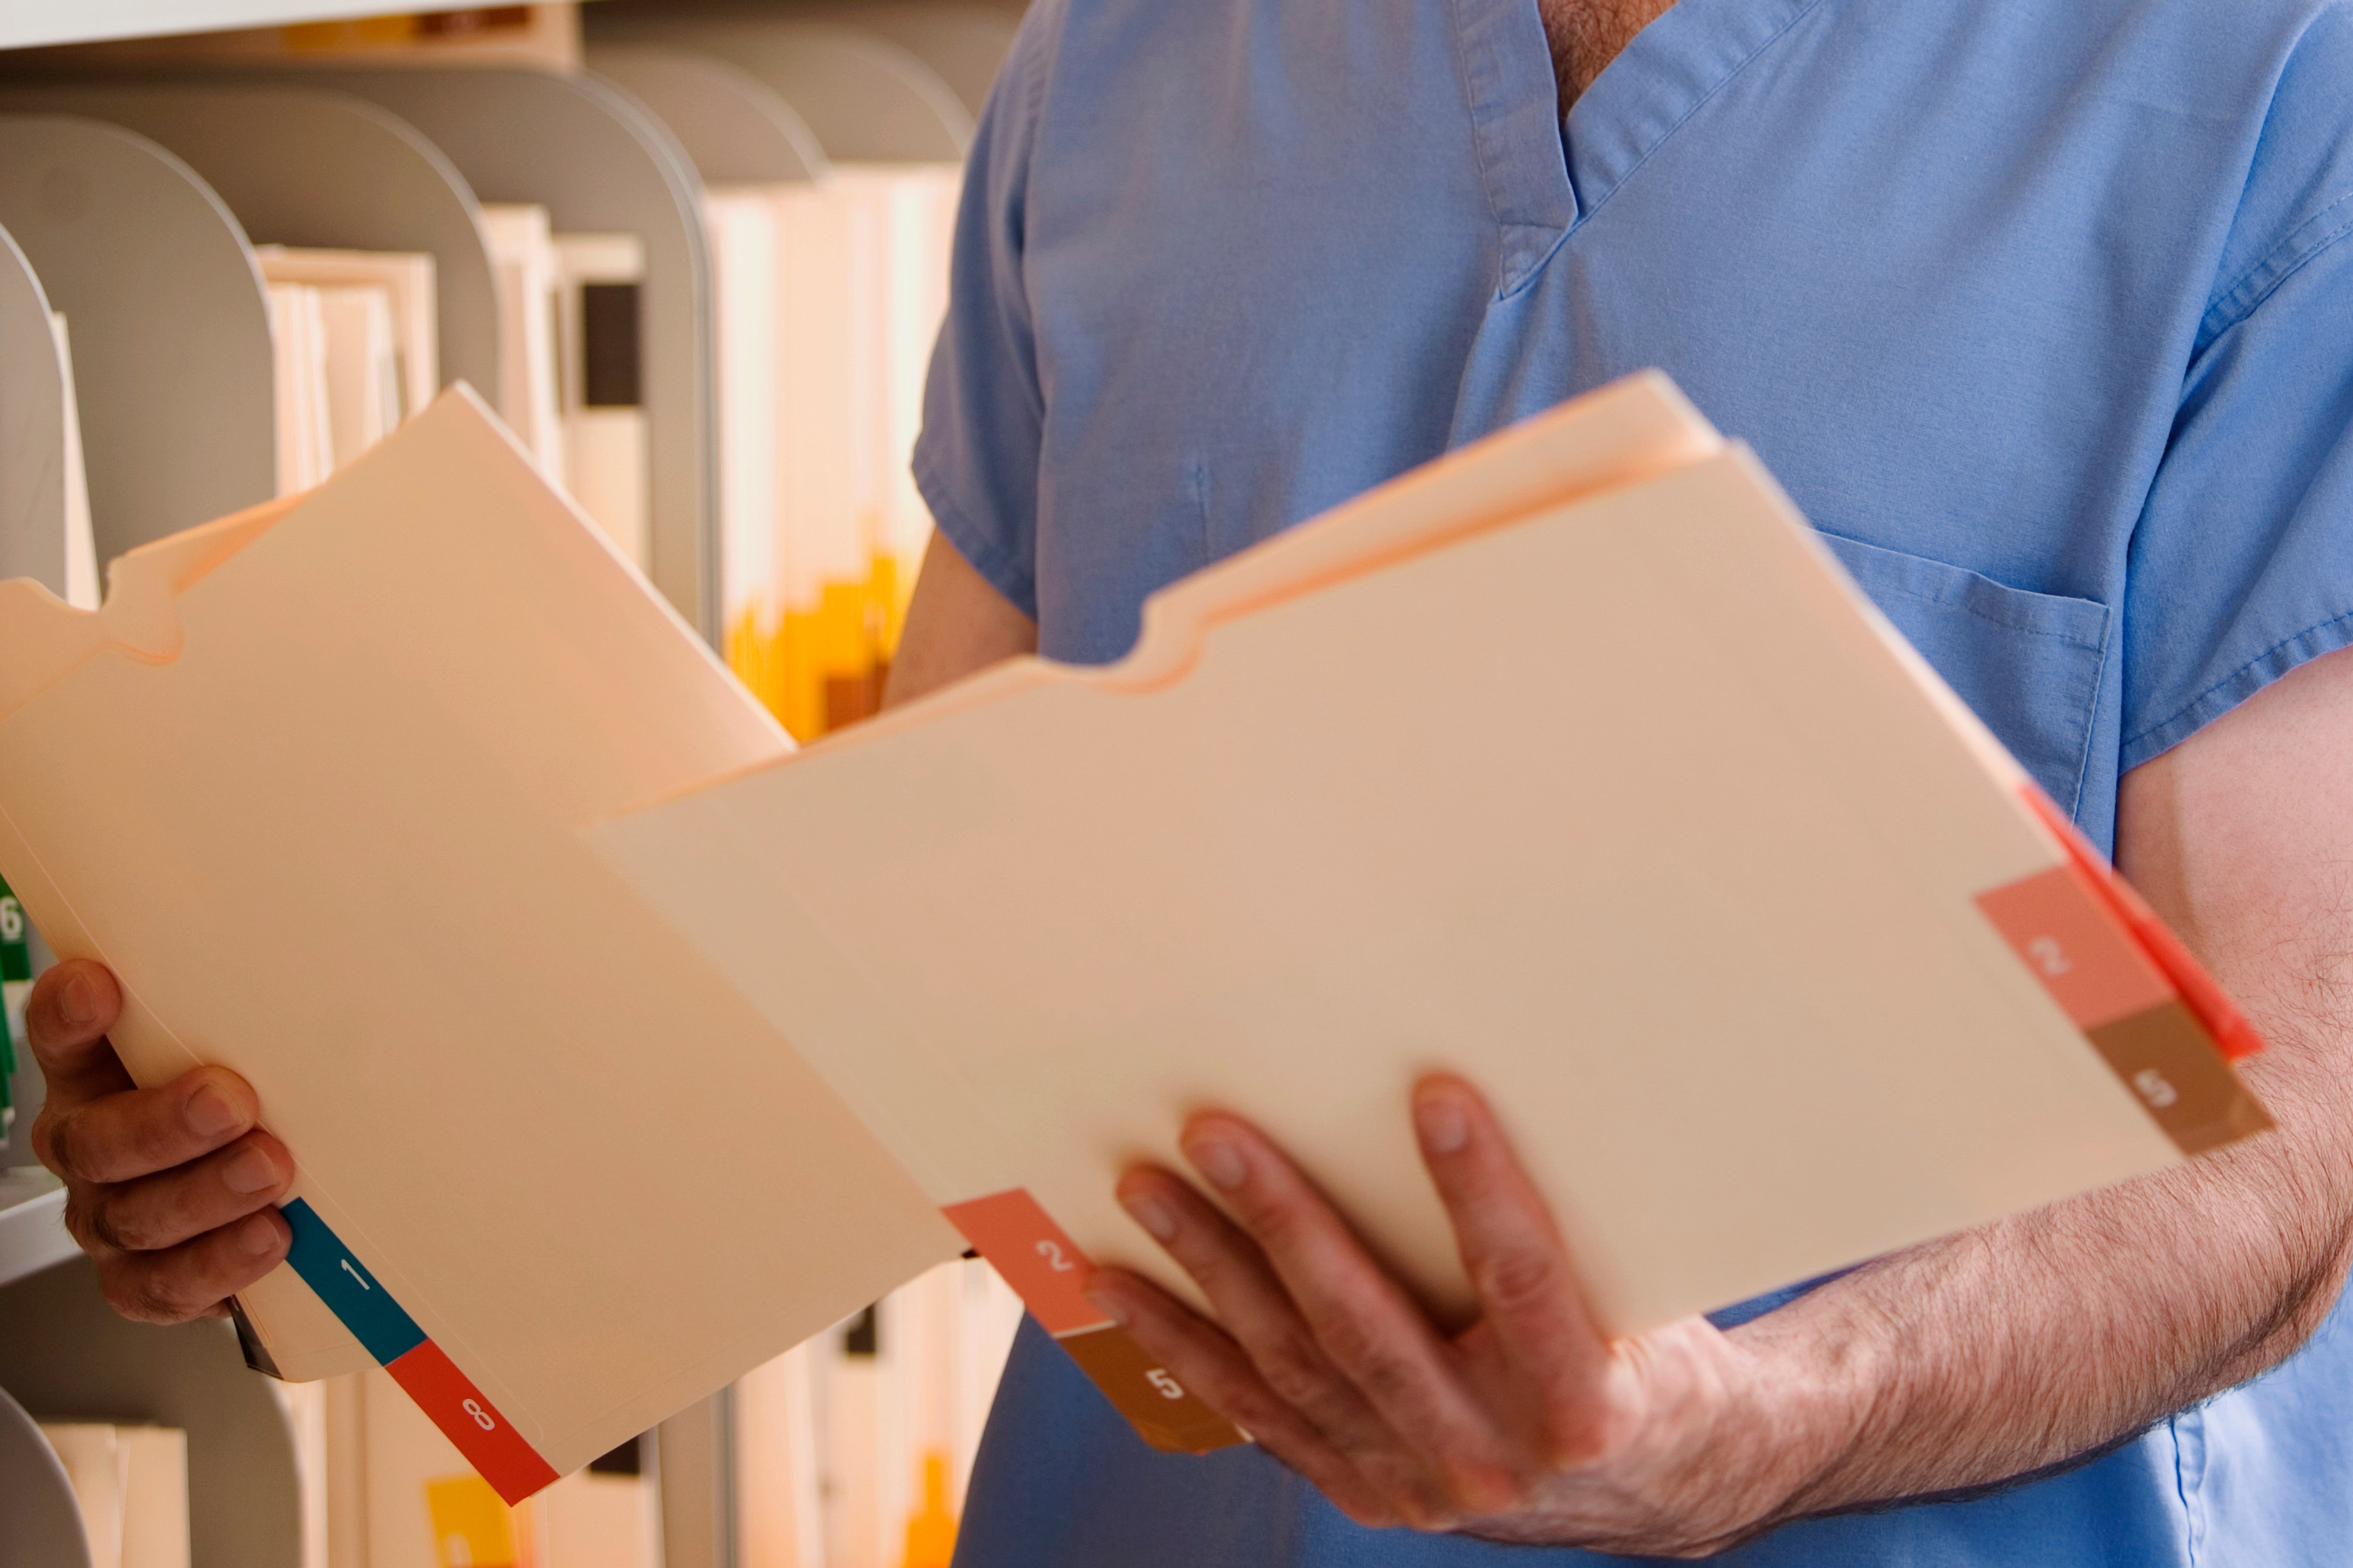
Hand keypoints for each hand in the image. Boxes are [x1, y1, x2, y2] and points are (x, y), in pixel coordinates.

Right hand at [26, 960, 291, 1321]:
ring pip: (135, 1215)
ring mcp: (115, 1216)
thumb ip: (265, 1009)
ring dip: (205, 1194)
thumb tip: (347, 956)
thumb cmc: (258, 1100)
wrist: (275, 1198)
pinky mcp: (148, 1280)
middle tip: (229, 1102)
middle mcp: (93, 1146)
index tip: (99, 986)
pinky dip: (218, 1265)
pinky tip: (266, 1238)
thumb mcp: (254, 1045)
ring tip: (269, 1170)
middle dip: (163, 1123)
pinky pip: (167, 1285)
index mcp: (99, 1075)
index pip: (63, 1035)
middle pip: (96, 1140)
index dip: (70, 1014)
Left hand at [1082, 1077, 1847, 1554]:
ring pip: (1291, 1368)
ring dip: (1209, 1273)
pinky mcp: (1367, 1489)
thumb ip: (1568, 1226)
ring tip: (1146, 1190)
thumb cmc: (1643, 1350)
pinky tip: (1122, 1287)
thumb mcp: (1637, 1292)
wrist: (1657, 1477)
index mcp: (1580, 1405)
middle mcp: (1491, 1458)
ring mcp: (1417, 1484)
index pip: (1522, 1282)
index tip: (1437, 1093)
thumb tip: (1472, 1089)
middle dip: (1282, 1223)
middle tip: (1216, 1133)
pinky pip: (1258, 1412)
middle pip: (1365, 1327)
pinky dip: (1183, 1348)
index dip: (1480, 1189)